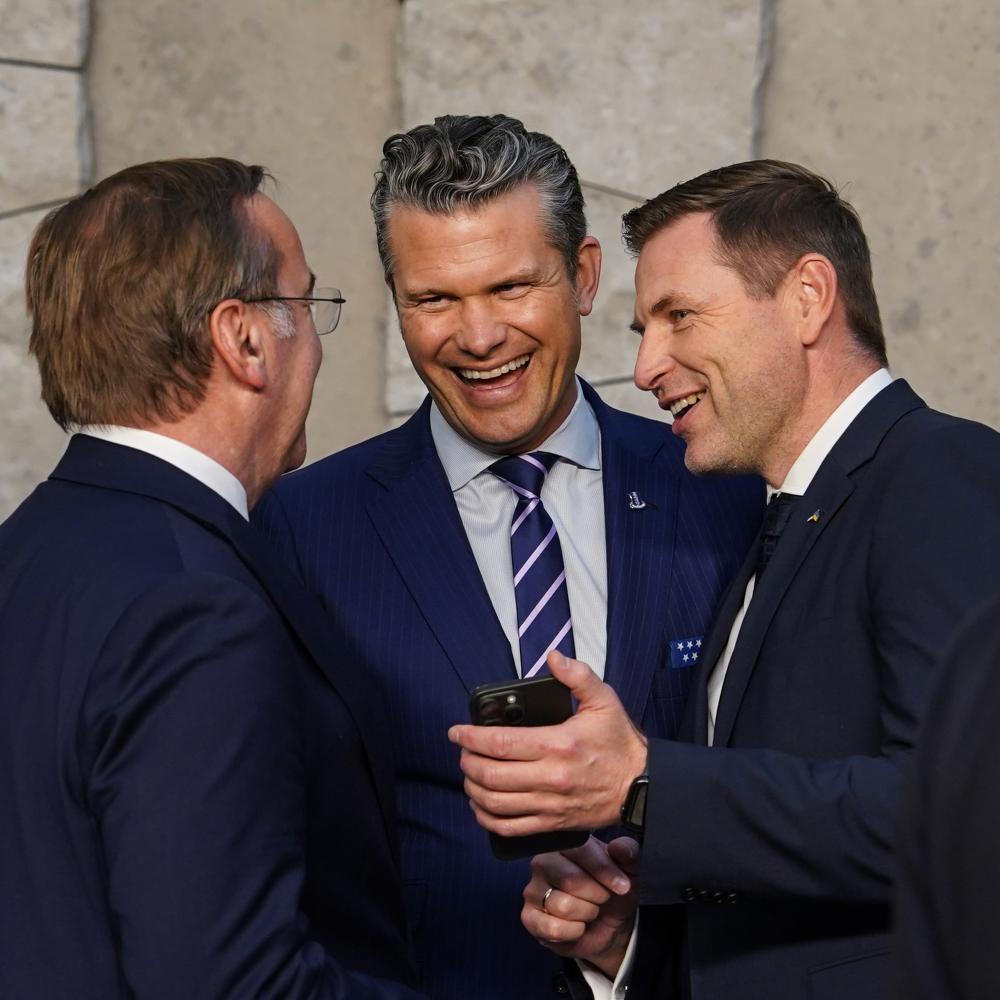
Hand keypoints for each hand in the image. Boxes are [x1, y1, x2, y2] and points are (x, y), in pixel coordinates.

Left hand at [447, 651, 646, 834]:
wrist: (641, 786)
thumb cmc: (620, 743)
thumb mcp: (604, 701)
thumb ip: (577, 676)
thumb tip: (553, 658)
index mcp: (559, 744)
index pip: (502, 743)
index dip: (471, 737)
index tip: (457, 732)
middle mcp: (551, 777)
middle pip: (492, 774)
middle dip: (468, 762)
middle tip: (463, 752)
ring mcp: (550, 804)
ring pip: (496, 804)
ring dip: (474, 789)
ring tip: (470, 775)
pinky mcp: (553, 823)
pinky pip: (511, 828)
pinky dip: (488, 818)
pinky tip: (482, 805)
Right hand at [522, 836, 639, 980]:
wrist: (609, 926)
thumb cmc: (613, 889)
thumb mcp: (629, 869)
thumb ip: (627, 852)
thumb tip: (619, 848)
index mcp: (565, 844)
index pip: (579, 850)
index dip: (603, 870)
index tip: (623, 886)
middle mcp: (542, 862)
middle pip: (569, 879)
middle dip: (596, 895)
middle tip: (603, 898)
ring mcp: (533, 890)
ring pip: (563, 906)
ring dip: (587, 913)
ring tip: (590, 910)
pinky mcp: (530, 918)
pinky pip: (552, 928)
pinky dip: (574, 932)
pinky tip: (578, 927)